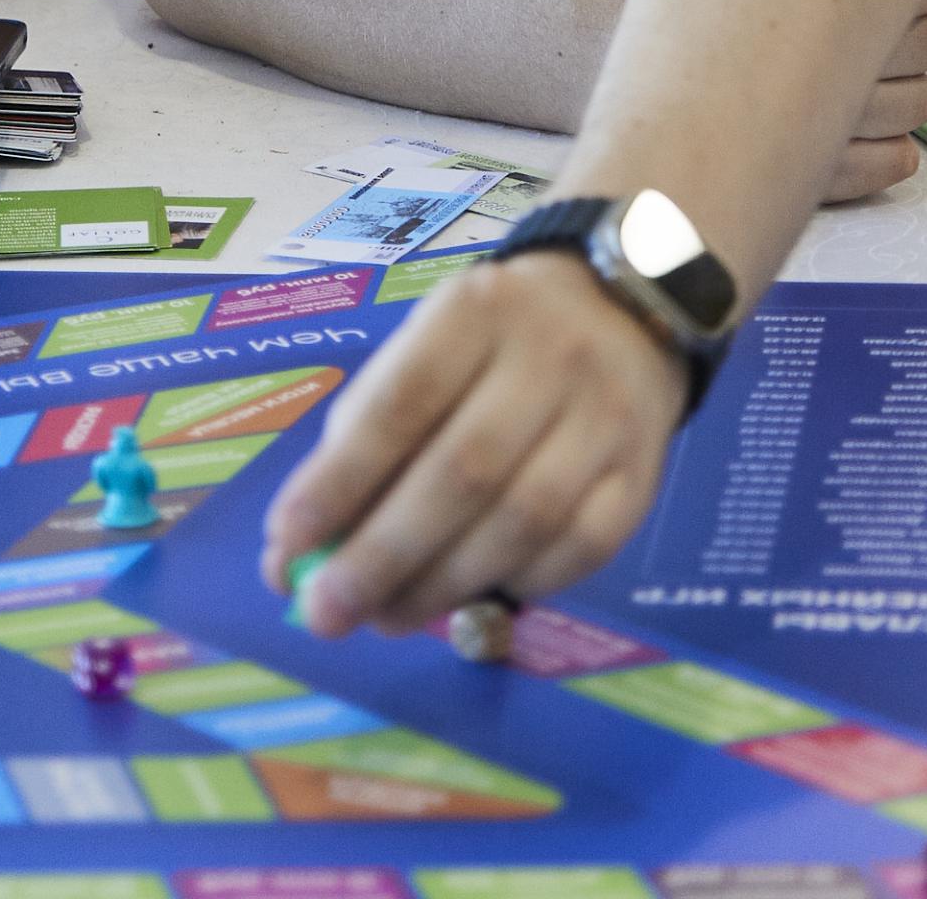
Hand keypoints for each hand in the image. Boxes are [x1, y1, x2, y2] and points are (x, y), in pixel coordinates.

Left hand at [261, 250, 686, 634]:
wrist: (624, 308)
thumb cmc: (493, 343)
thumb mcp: (426, 348)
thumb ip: (364, 439)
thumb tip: (297, 552)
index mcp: (475, 311)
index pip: (399, 403)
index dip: (339, 482)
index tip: (286, 548)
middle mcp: (548, 357)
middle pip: (463, 471)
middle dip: (382, 555)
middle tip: (325, 612)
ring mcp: (605, 417)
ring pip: (522, 521)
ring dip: (441, 585)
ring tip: (384, 617)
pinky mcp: (640, 474)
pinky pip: (578, 550)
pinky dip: (516, 584)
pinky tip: (470, 595)